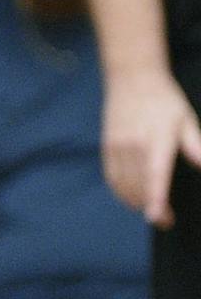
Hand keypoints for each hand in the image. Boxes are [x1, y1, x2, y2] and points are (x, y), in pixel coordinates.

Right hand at [102, 66, 200, 225]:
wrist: (132, 78)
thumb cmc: (165, 100)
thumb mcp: (187, 121)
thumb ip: (197, 147)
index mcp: (157, 140)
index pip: (155, 176)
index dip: (156, 199)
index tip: (158, 218)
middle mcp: (134, 146)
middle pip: (138, 186)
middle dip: (151, 207)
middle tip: (165, 220)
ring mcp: (117, 147)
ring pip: (123, 185)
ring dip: (135, 202)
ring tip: (150, 209)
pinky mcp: (107, 147)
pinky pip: (111, 177)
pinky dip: (121, 192)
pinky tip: (132, 197)